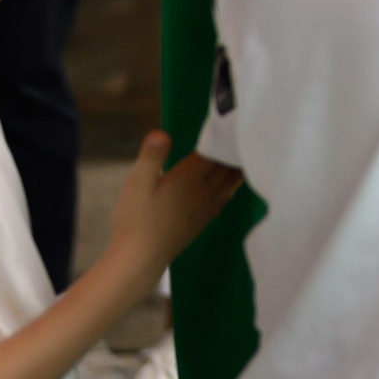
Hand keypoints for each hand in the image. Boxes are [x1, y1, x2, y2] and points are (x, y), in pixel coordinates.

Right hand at [106, 132, 243, 269]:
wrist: (141, 260)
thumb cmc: (136, 220)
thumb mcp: (137, 183)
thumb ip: (151, 156)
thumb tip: (162, 132)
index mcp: (191, 177)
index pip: (214, 150)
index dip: (221, 134)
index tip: (229, 118)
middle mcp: (205, 191)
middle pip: (227, 165)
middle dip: (233, 148)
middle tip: (241, 130)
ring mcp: (207, 207)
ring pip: (231, 181)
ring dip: (236, 166)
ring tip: (242, 151)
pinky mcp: (203, 220)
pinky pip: (225, 196)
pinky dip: (231, 183)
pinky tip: (230, 182)